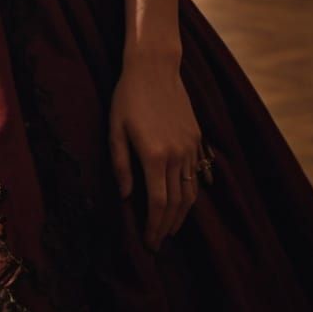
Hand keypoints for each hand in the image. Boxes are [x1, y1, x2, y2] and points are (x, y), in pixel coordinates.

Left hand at [108, 48, 203, 250]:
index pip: (157, 203)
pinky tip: (184, 202)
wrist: (154, 68)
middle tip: (159, 243)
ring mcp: (190, 147)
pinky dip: (192, 194)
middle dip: (167, 227)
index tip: (149, 243)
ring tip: (171, 229)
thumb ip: (120, 165)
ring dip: (182, 215)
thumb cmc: (128, 97)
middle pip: (176, 203)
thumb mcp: (115, 129)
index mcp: (154, 156)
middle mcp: (177, 155)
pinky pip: (198, 174)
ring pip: (190, 192)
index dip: (154, 226)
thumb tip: (126, 197)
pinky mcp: (196, 138)